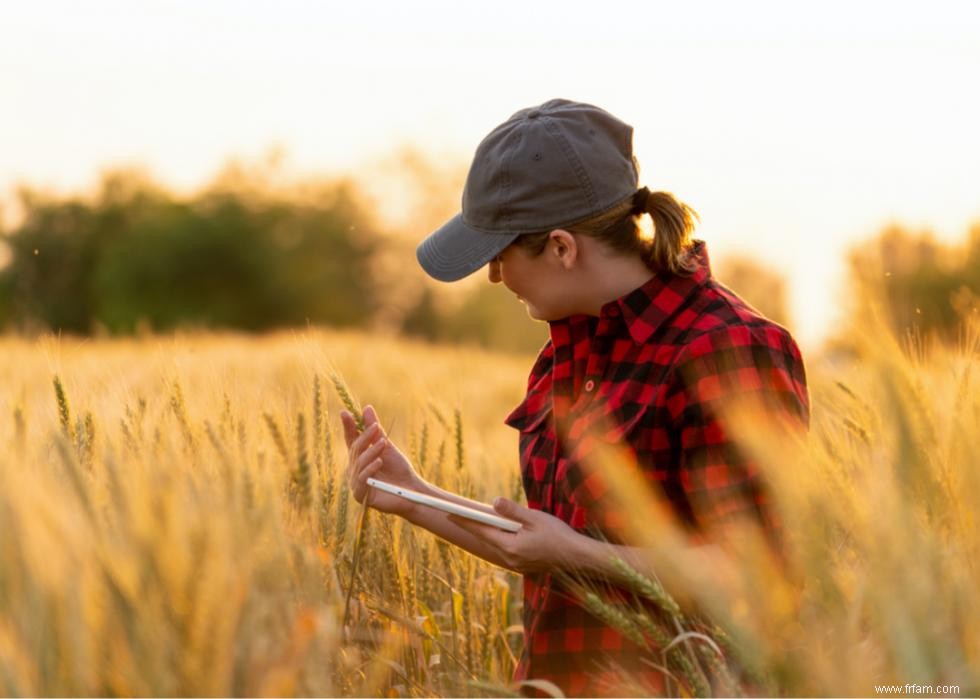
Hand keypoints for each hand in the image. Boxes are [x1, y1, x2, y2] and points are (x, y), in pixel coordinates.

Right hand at [340, 404, 422, 516]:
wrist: (411, 490)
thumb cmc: (399, 469)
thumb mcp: (387, 446)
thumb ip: (375, 431)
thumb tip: (366, 408)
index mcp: (359, 457)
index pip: (351, 440)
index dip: (348, 427)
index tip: (345, 413)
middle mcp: (354, 469)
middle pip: (355, 449)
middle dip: (365, 437)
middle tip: (376, 427)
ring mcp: (356, 482)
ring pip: (360, 463)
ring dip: (372, 451)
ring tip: (384, 443)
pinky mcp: (361, 495)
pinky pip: (362, 479)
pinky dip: (370, 469)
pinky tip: (379, 462)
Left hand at [447, 497, 583, 574]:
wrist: (576, 558)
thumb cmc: (558, 535)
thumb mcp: (535, 518)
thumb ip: (513, 511)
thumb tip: (493, 502)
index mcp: (510, 546)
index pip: (481, 531)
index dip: (464, 521)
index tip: (449, 513)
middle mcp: (509, 558)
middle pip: (485, 539)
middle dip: (472, 526)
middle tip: (456, 514)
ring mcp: (515, 564)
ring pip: (495, 545)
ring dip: (485, 533)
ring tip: (474, 520)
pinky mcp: (522, 565)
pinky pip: (504, 550)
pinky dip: (498, 539)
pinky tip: (498, 531)